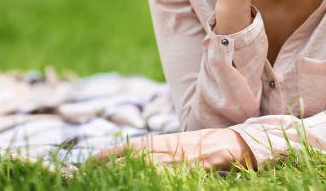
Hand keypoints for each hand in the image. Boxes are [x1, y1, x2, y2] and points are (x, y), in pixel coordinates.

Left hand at [91, 129, 256, 170]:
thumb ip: (161, 151)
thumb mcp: (180, 144)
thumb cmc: (205, 145)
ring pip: (150, 170)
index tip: (92, 161)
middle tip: (90, 174)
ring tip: (109, 183)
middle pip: (136, 159)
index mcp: (167, 141)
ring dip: (130, 177)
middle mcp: (171, 150)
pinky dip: (157, 182)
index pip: (134, 147)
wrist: (234, 144)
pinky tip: (145, 184)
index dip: (112, 154)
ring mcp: (182, 162)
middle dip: (112, 167)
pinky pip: (172, 179)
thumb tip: (136, 157)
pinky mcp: (195, 171)